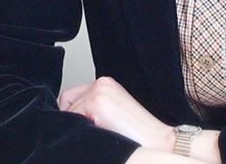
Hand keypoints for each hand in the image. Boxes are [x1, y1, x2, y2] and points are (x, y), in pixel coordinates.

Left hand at [59, 76, 173, 149]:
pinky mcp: (96, 102)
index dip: (72, 115)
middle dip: (71, 118)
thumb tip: (72, 120)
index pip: (73, 97)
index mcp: (106, 85)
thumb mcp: (114, 116)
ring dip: (77, 127)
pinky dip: (79, 131)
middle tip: (87, 134)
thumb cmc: (138, 136)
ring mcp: (99, 90)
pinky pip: (71, 118)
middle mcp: (102, 83)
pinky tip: (98, 137)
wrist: (159, 142)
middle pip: (67, 100)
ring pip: (68, 111)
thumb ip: (94, 111)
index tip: (81, 128)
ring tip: (98, 136)